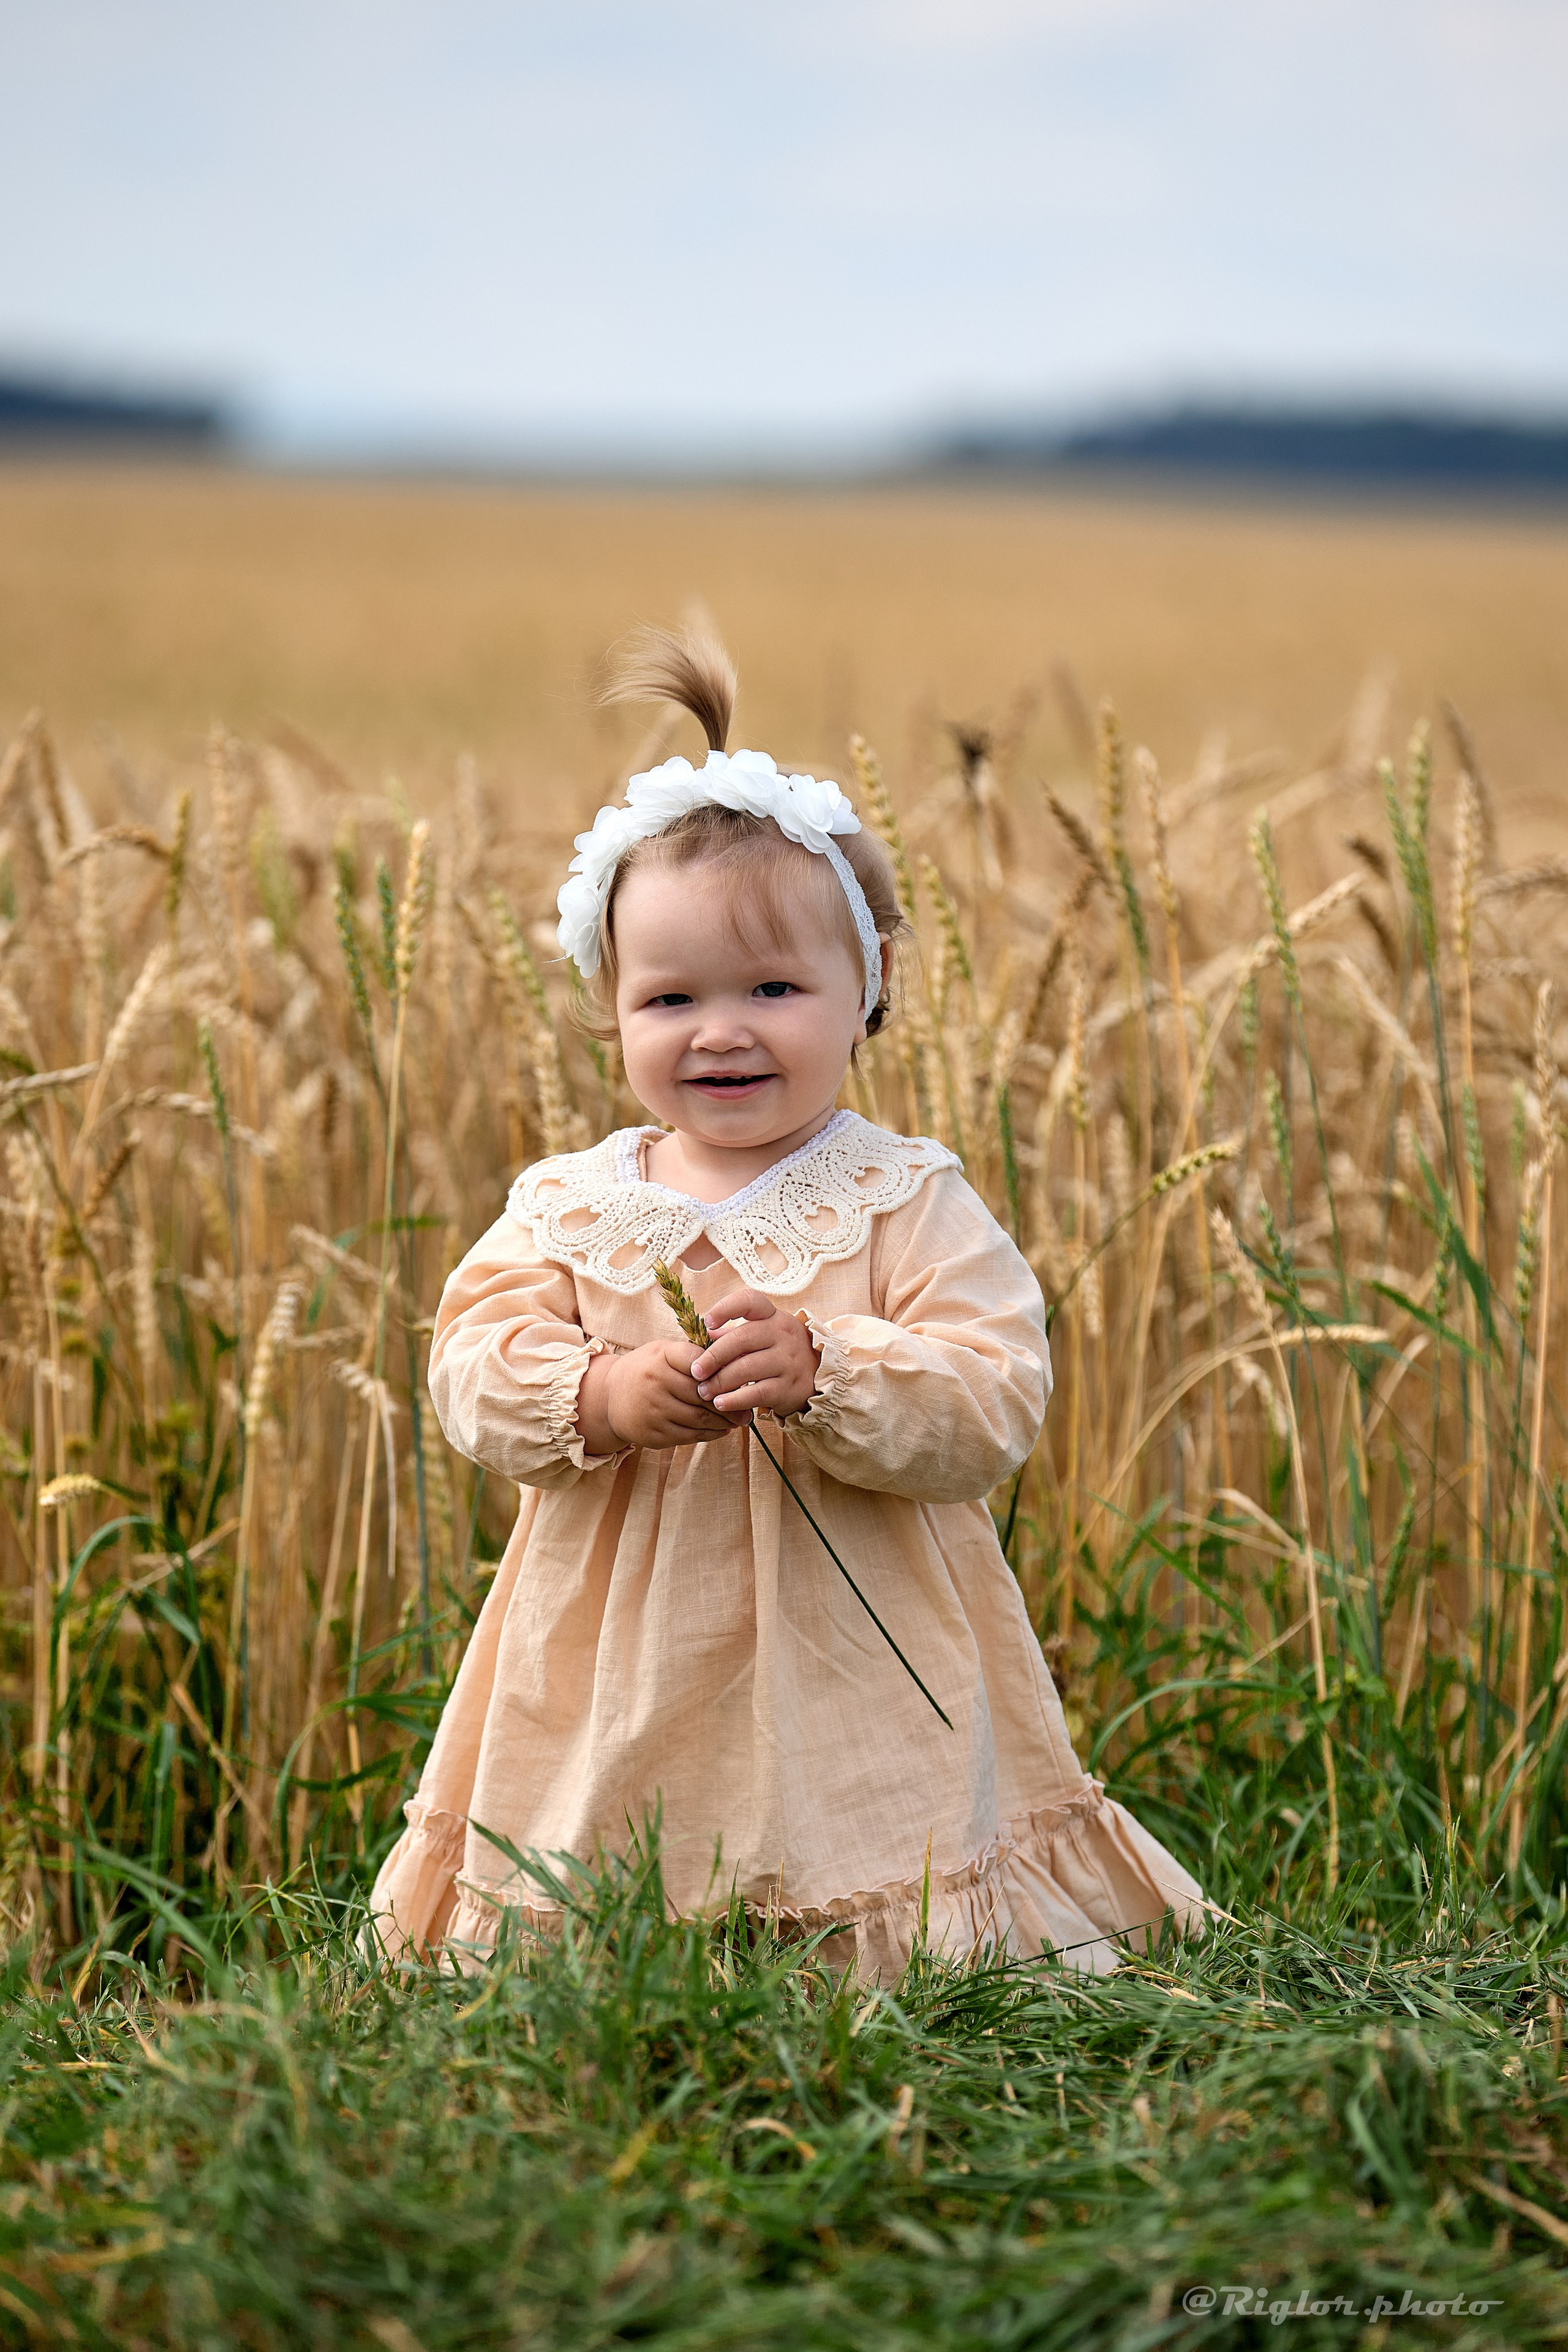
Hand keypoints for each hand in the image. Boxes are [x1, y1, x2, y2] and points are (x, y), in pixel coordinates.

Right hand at [576, 1341, 734, 1453]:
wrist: (610, 1397)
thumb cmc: (647, 1370)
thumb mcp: (663, 1352)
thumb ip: (692, 1354)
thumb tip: (733, 1358)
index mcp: (660, 1357)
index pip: (698, 1361)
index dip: (722, 1371)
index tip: (741, 1377)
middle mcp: (655, 1382)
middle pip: (703, 1395)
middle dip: (730, 1403)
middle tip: (748, 1408)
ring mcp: (652, 1410)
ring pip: (700, 1419)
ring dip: (724, 1422)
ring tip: (739, 1421)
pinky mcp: (652, 1434)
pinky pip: (689, 1437)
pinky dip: (710, 1434)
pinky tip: (722, 1430)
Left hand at [690, 1288, 820, 1420]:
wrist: (819, 1378)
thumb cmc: (779, 1353)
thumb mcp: (763, 1336)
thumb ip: (734, 1335)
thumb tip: (702, 1336)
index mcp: (773, 1317)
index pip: (750, 1301)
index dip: (725, 1308)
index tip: (707, 1323)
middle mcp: (782, 1335)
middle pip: (742, 1339)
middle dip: (713, 1356)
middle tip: (695, 1371)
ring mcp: (788, 1361)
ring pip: (746, 1368)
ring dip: (719, 1381)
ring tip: (703, 1391)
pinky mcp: (789, 1387)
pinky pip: (756, 1393)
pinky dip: (734, 1399)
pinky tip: (720, 1403)